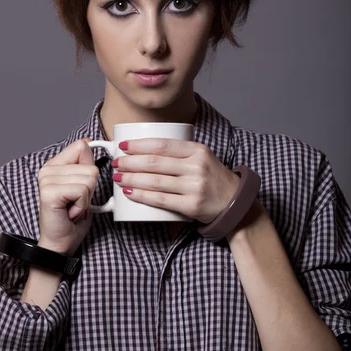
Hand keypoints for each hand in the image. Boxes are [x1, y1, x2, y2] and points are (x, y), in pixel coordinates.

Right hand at [37, 137, 98, 254]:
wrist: (60, 244)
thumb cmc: (72, 218)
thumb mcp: (83, 186)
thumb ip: (85, 164)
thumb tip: (88, 141)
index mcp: (54, 165)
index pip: (82, 147)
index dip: (90, 168)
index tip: (81, 186)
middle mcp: (47, 170)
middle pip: (90, 166)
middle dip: (90, 189)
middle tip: (75, 203)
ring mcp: (46, 180)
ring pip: (89, 179)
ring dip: (86, 199)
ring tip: (72, 208)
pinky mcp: (49, 192)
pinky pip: (82, 190)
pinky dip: (82, 205)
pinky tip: (70, 212)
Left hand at [111, 138, 240, 225]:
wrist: (234, 201)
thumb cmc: (212, 177)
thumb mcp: (201, 157)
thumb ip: (179, 152)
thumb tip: (143, 149)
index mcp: (197, 150)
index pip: (162, 144)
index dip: (139, 144)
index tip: (123, 145)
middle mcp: (196, 166)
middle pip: (155, 162)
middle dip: (130, 162)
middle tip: (116, 163)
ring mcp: (194, 186)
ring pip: (155, 181)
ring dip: (131, 179)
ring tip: (118, 177)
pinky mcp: (191, 205)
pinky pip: (161, 200)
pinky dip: (142, 196)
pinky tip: (130, 193)